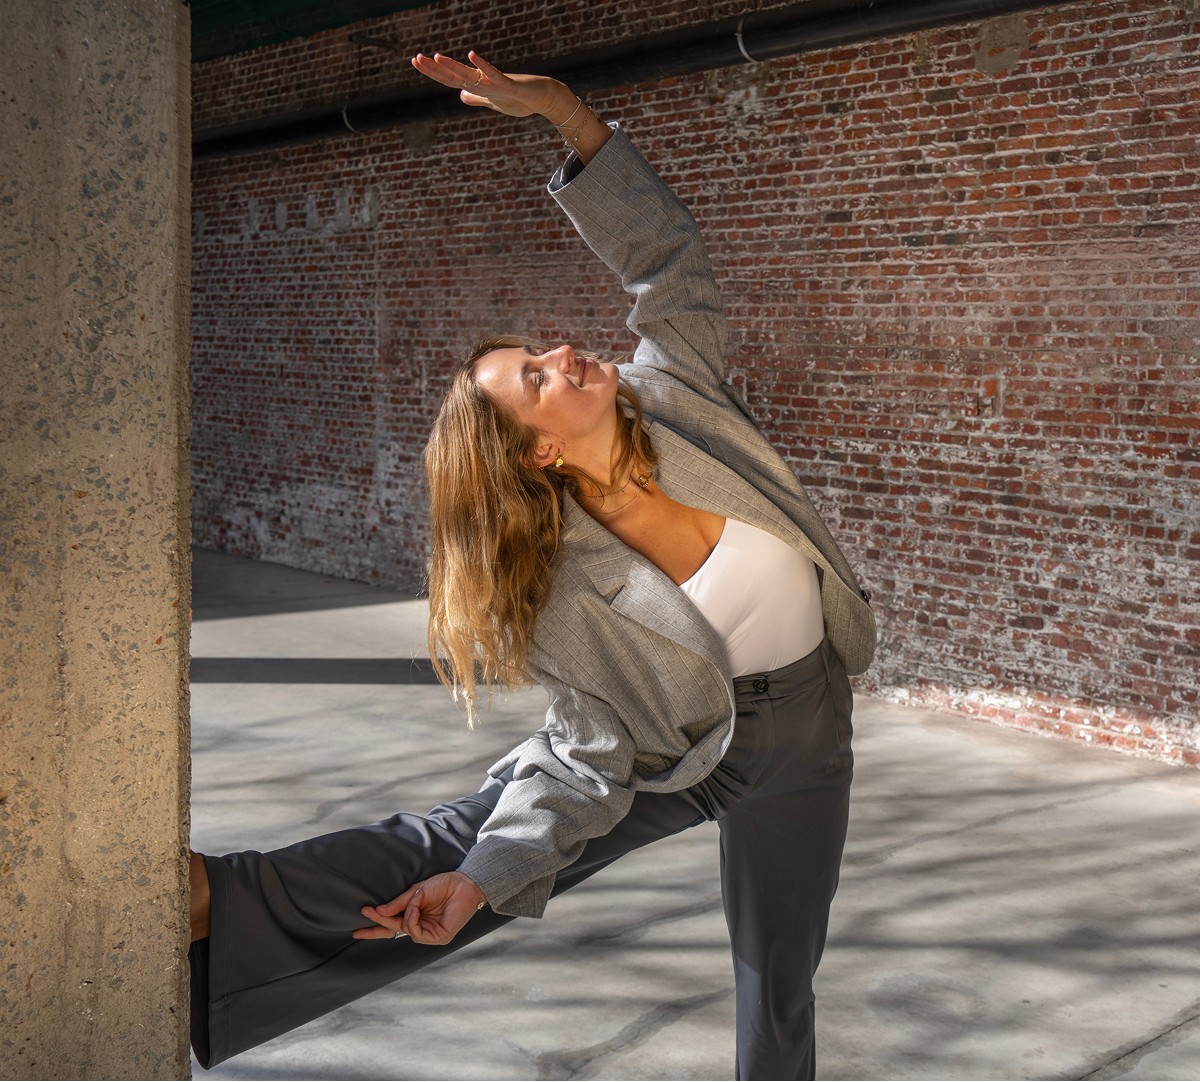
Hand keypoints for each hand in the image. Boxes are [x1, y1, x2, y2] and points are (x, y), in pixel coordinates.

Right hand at [352, 870, 487, 946]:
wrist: (464, 883)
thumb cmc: (444, 885)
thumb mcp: (417, 891)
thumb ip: (399, 903)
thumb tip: (379, 911)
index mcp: (416, 914)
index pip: (393, 923)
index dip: (377, 924)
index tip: (359, 923)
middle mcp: (422, 925)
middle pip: (394, 931)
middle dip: (377, 929)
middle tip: (358, 930)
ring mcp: (430, 933)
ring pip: (404, 929)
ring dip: (404, 913)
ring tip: (413, 899)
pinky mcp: (438, 937)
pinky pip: (415, 931)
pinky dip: (412, 917)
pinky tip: (416, 906)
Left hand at [412, 50, 570, 121]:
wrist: (542, 98)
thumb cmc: (519, 100)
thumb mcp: (492, 103)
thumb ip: (476, 98)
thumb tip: (461, 95)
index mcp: (478, 86)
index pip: (450, 79)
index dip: (433, 72)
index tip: (416, 61)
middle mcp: (483, 81)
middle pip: (455, 75)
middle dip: (435, 68)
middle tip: (416, 58)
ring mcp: (495, 82)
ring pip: (470, 74)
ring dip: (453, 66)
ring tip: (436, 57)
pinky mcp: (509, 85)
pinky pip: (494, 75)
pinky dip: (484, 66)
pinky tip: (472, 56)